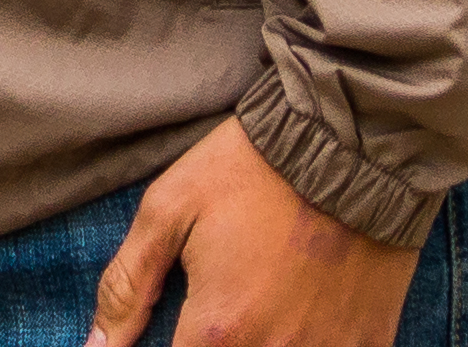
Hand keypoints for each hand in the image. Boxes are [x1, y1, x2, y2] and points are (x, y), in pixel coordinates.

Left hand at [84, 117, 415, 346]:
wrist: (351, 140)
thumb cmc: (252, 168)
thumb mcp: (169, 209)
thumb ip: (128, 286)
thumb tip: (96, 345)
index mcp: (219, 330)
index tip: (178, 330)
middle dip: (210, 346)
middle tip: (216, 311)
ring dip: (258, 344)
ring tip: (252, 311)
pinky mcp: (371, 341)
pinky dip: (311, 343)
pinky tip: (299, 316)